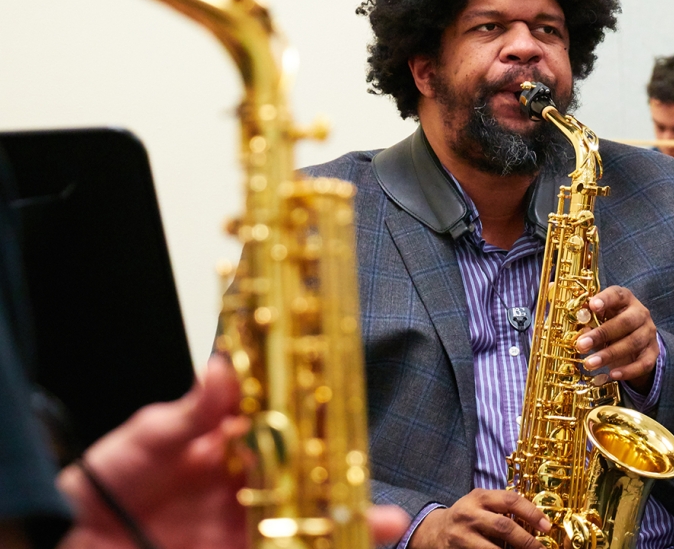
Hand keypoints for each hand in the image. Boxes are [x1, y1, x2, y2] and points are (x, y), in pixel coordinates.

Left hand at [55, 352, 408, 548]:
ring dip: (343, 518)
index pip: (279, 424)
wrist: (67, 544)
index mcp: (226, 446)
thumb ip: (189, 412)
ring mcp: (241, 528)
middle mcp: (242, 486)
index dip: (309, 413)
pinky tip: (346, 542)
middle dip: (341, 471)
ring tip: (379, 520)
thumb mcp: (146, 439)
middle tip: (367, 468)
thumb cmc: (101, 485)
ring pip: (303, 518)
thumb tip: (223, 370)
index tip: (337, 402)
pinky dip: (319, 545)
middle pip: (303, 474)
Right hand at [410, 488, 550, 548]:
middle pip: (504, 526)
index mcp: (479, 497)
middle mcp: (470, 514)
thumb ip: (501, 507)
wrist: (434, 531)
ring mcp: (462, 536)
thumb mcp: (480, 503)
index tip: (547, 526)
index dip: (531, 512)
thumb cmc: (467, 516)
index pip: (510, 500)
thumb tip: (537, 521)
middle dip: (526, 541)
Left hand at [575, 286, 657, 392]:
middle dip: (602, 334)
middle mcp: (640, 313)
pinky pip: (644, 363)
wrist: (634, 338)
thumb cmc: (610, 322)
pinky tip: (613, 374)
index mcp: (625, 299)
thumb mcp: (599, 317)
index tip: (592, 306)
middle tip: (581, 345)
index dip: (605, 299)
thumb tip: (578, 327)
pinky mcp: (653, 352)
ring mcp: (649, 333)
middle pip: (625, 322)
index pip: (617, 295)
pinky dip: (628, 370)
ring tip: (590, 363)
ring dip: (609, 354)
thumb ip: (589, 320)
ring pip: (633, 343)